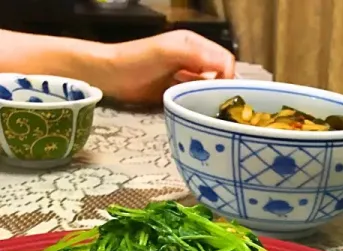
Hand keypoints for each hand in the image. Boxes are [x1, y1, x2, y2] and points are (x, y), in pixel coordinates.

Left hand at [99, 30, 235, 104]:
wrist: (110, 75)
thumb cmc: (137, 60)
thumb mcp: (168, 52)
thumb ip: (197, 56)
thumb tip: (226, 70)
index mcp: (195, 44)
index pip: (226, 60)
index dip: (228, 76)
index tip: (222, 94)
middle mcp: (194, 57)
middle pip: (222, 74)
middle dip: (223, 88)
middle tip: (219, 106)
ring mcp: (186, 74)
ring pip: (211, 86)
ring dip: (211, 97)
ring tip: (208, 109)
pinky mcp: (179, 89)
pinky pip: (199, 96)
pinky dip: (201, 103)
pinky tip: (196, 109)